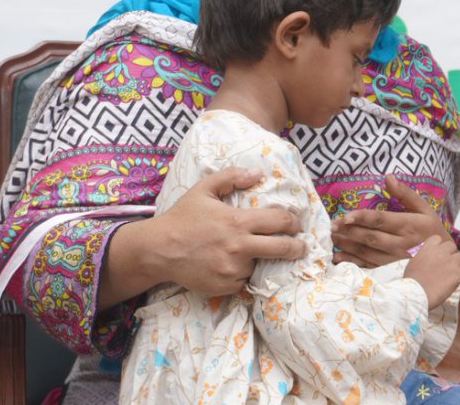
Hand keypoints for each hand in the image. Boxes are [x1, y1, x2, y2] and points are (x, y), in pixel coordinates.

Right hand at [99, 167, 305, 307]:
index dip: (293, 222)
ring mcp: (232, 269)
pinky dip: (241, 274)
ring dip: (260, 260)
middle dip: (297, 247)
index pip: (280, 222)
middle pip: (283, 249)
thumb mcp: (204, 189)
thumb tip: (258, 173)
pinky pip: (243, 281)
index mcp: (238, 222)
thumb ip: (231, 176)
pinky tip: (230, 264)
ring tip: (248, 252)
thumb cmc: (182, 217)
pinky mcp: (224, 286)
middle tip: (301, 246)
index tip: (296, 223)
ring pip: (260, 266)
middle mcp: (239, 247)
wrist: (158, 250)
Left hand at [330, 173, 447, 266]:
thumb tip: (388, 177)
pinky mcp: (390, 269)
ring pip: (367, 253)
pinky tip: (338, 257)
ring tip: (332, 237)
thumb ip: (405, 193)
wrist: (444, 258)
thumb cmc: (431, 229)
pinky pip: (369, 266)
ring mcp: (394, 259)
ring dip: (347, 246)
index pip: (381, 220)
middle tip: (332, 225)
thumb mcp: (424, 208)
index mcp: (408, 225)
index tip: (345, 216)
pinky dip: (352, 262)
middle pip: (370, 237)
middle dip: (349, 231)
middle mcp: (400, 243)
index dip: (362, 218)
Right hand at [403, 234, 459, 309]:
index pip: (438, 239)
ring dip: (457, 263)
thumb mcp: (414, 262)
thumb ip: (423, 255)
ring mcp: (451, 262)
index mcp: (429, 248)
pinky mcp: (458, 273)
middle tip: (445, 265)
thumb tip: (428, 255)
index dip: (438, 247)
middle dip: (449, 254)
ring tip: (451, 273)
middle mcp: (441, 252)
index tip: (436, 255)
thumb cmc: (411, 281)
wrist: (415, 294)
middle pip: (451, 246)